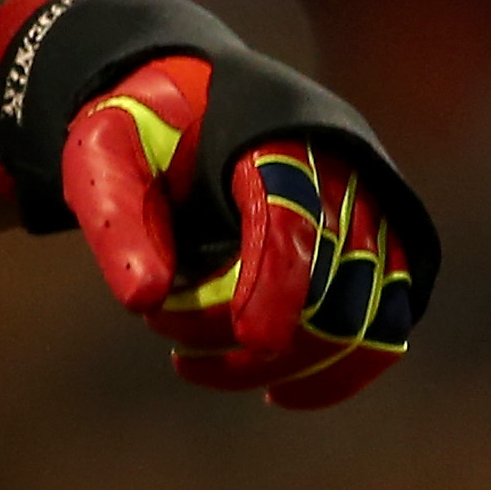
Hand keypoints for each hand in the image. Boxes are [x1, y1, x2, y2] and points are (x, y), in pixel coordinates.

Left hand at [0, 0, 436, 409]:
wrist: (189, 99)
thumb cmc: (144, 128)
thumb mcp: (103, 152)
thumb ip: (119, 217)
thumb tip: (144, 298)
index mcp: (272, 135)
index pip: (291, 217)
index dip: (276, 282)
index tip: (249, 335)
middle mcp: (341, 171)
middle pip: (327, 285)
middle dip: (243, 333)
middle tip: (162, 325)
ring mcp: (370, 211)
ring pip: (361, 320)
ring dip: (280, 363)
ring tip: (192, 361)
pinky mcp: (380, 249)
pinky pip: (387, 328)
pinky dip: (336, 373)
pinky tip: (274, 390)